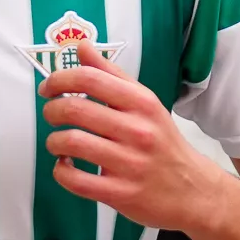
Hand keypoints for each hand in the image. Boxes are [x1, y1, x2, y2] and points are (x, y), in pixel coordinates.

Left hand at [40, 45, 225, 230]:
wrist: (191, 190)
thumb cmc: (161, 142)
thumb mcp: (145, 103)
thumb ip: (111, 75)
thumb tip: (82, 47)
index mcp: (142, 103)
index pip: (90, 79)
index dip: (59, 79)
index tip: (49, 88)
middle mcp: (138, 130)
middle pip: (75, 110)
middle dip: (52, 110)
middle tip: (52, 115)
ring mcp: (129, 164)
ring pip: (72, 143)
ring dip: (54, 141)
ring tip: (57, 142)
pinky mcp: (120, 193)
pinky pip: (75, 180)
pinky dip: (60, 171)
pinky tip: (65, 166)